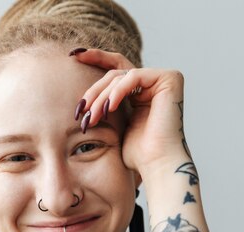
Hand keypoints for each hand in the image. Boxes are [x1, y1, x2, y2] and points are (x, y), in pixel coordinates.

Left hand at [70, 48, 186, 173]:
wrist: (156, 164)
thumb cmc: (137, 154)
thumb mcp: (114, 125)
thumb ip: (105, 106)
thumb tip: (83, 100)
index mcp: (143, 91)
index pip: (117, 68)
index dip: (96, 58)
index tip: (74, 55)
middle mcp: (154, 82)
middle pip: (114, 73)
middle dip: (94, 91)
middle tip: (80, 110)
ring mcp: (163, 79)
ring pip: (120, 76)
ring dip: (101, 97)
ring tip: (92, 117)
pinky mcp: (169, 78)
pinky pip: (133, 77)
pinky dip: (118, 92)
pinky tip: (109, 108)